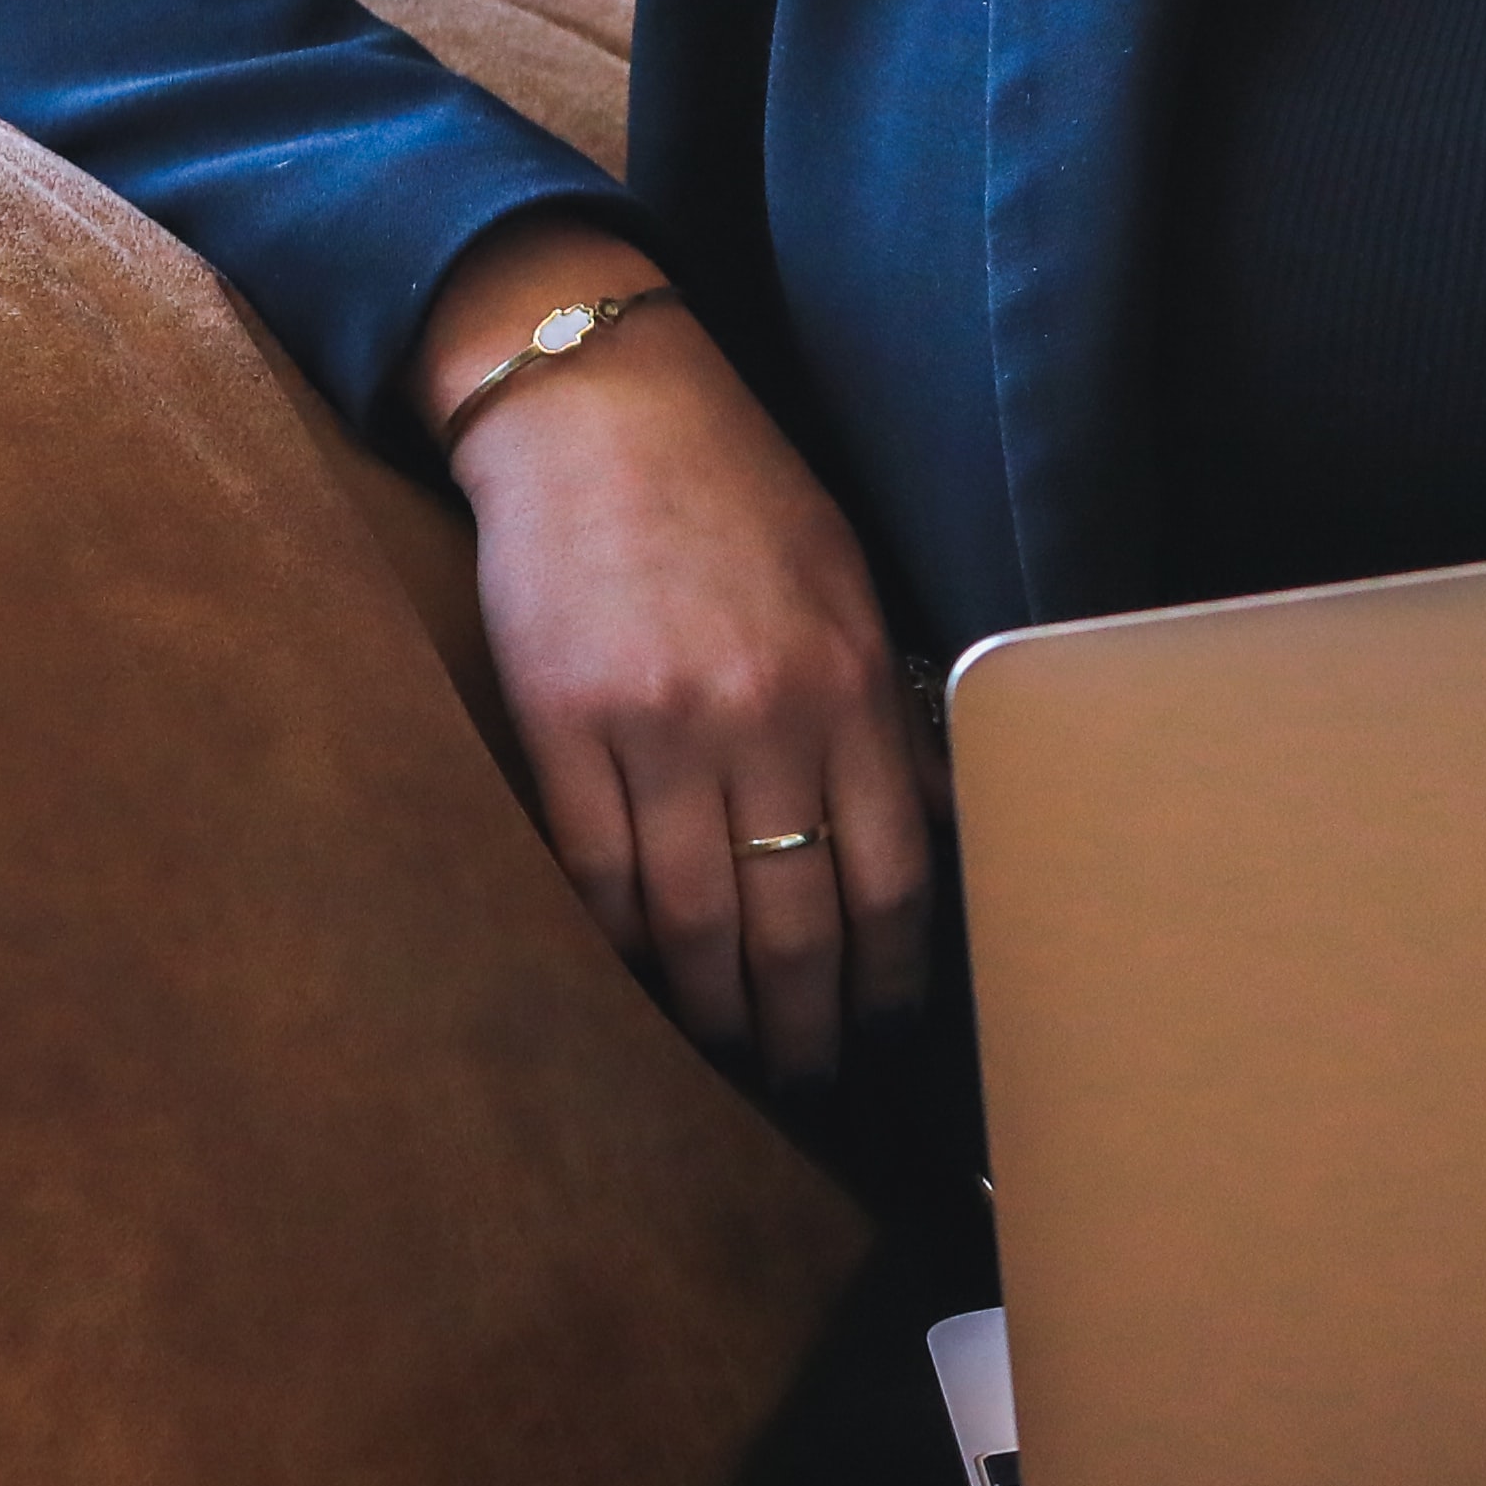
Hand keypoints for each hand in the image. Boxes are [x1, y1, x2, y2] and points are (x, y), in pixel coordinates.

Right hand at [419, 231, 935, 1081]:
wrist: (596, 404)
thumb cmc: (731, 489)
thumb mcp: (843, 582)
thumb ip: (877, 709)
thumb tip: (922, 829)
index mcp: (846, 684)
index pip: (890, 878)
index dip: (891, 977)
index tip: (887, 1026)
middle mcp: (762, 718)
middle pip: (794, 925)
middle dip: (804, 1026)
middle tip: (806, 1081)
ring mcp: (658, 728)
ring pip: (693, 923)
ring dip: (710, 1012)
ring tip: (721, 1056)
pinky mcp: (563, 726)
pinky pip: (594, 875)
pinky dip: (617, 947)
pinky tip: (634, 983)